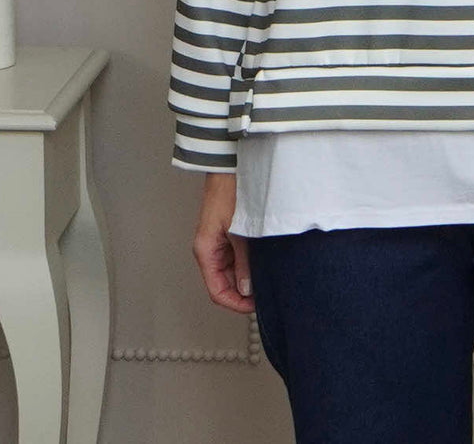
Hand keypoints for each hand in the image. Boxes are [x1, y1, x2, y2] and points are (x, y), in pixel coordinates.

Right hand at [192, 172, 254, 313]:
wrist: (230, 167)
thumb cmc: (229, 192)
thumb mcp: (240, 231)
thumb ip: (244, 262)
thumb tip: (246, 288)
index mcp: (206, 251)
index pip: (217, 291)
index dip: (235, 303)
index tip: (254, 306)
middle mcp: (210, 249)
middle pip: (224, 283)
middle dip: (244, 291)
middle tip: (266, 293)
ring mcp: (219, 242)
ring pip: (231, 271)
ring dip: (247, 277)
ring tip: (267, 277)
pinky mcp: (228, 234)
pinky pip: (236, 257)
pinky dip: (248, 263)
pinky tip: (263, 262)